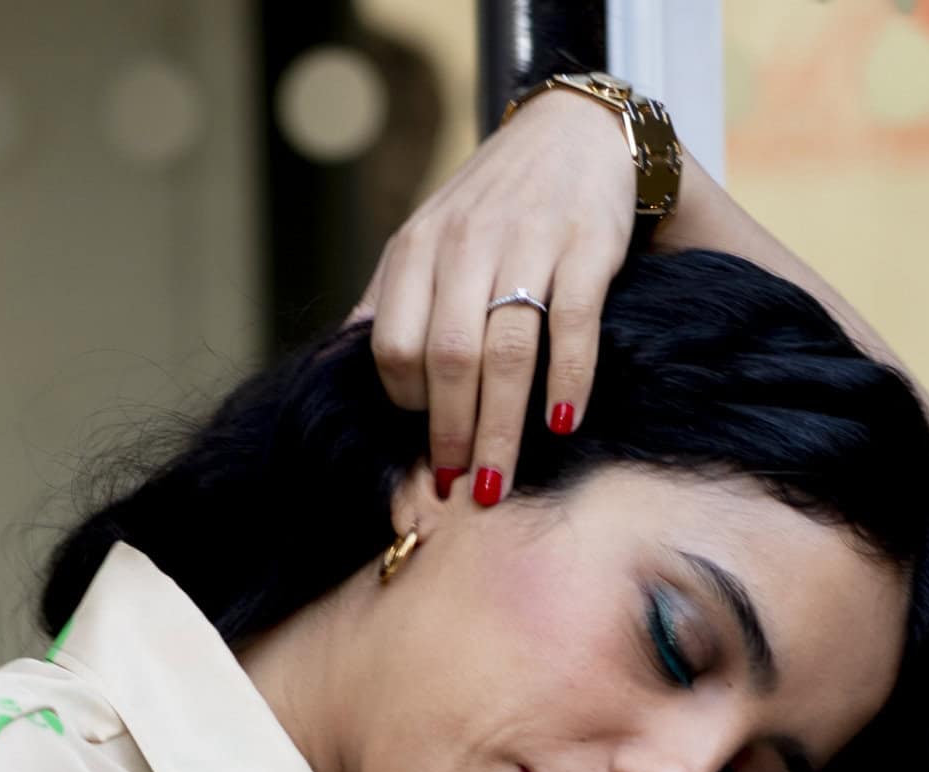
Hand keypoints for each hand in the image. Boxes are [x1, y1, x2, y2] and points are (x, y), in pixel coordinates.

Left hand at [346, 86, 641, 502]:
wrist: (574, 129)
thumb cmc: (494, 204)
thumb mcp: (427, 239)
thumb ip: (391, 300)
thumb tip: (342, 372)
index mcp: (417, 247)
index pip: (394, 345)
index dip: (405, 403)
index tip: (423, 438)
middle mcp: (468, 243)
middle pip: (447, 359)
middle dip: (449, 434)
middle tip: (456, 485)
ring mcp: (529, 243)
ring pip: (505, 353)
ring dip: (499, 430)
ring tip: (496, 484)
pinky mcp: (586, 246)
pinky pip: (571, 327)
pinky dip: (568, 382)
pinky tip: (561, 424)